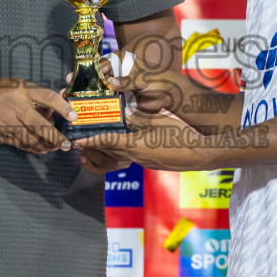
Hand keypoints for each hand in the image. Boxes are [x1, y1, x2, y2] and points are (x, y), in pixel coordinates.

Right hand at [0, 78, 73, 154]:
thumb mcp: (20, 86)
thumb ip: (39, 97)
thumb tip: (59, 107)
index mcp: (22, 93)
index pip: (47, 98)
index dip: (62, 107)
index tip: (74, 116)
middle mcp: (16, 109)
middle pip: (40, 126)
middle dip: (56, 137)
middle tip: (67, 144)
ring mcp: (8, 125)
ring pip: (31, 140)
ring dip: (46, 145)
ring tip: (57, 147)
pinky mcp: (2, 136)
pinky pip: (22, 145)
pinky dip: (34, 148)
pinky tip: (43, 148)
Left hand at [73, 108, 217, 171]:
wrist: (199, 155)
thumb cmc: (181, 136)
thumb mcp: (159, 121)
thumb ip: (140, 117)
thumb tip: (125, 113)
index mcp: (136, 145)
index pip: (108, 142)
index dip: (91, 141)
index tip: (77, 141)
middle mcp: (136, 156)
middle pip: (110, 151)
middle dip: (94, 147)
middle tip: (80, 141)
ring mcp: (143, 162)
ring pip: (119, 155)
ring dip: (106, 150)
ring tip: (96, 142)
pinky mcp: (150, 164)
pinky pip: (130, 157)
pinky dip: (121, 151)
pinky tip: (123, 143)